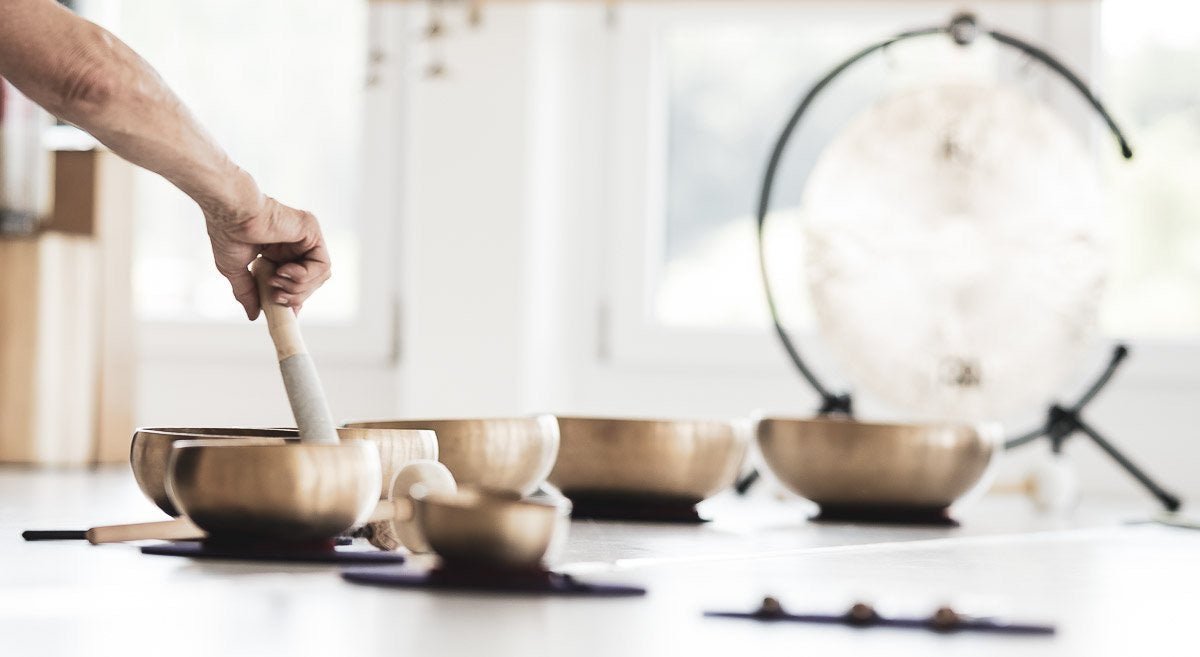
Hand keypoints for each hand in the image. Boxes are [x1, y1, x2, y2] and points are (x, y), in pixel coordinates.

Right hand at [205, 195, 331, 320]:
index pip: (298, 282)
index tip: (282, 312)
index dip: (293, 300)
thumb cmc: (228, 233)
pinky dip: (305, 275)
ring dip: (298, 287)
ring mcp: (306, 237)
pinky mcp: (312, 231)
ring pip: (319, 277)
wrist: (231, 213)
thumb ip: (248, 292)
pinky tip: (285, 270)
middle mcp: (296, 244)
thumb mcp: (236, 271)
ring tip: (275, 280)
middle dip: (294, 296)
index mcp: (279, 252)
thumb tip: (253, 315)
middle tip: (275, 297)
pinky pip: (322, 265)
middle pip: (311, 282)